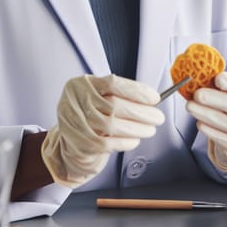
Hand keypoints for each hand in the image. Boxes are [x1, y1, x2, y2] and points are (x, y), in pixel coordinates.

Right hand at [41, 74, 164, 187]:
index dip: (137, 91)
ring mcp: (76, 122)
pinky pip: (107, 143)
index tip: (154, 98)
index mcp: (83, 84)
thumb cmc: (89, 113)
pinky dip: (125, 142)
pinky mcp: (80, 142)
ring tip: (149, 130)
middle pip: (114, 105)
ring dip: (137, 128)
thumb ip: (119, 94)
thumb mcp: (98, 96)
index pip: (113, 83)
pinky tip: (135, 140)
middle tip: (158, 117)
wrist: (69, 139)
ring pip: (112, 125)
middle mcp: (77, 100)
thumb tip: (150, 100)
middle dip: (142, 112)